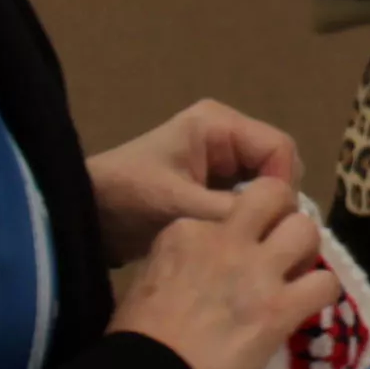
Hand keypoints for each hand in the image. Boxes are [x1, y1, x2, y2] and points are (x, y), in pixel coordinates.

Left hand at [88, 101, 301, 257]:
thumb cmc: (126, 198)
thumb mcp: (179, 206)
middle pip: (278, 166)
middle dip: (276, 202)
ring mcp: (219, 160)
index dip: (284, 186)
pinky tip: (240, 243)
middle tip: (265, 238)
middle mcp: (225, 136)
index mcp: (218, 124)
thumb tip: (279, 228)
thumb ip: (230, 214)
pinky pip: (247, 200)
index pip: (279, 149)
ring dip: (262, 214)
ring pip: (266, 186)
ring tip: (253, 243)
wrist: (84, 213)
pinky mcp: (212, 185)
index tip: (272, 224)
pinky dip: (248, 220)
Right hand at [108, 190, 339, 368]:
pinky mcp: (280, 307)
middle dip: (283, 213)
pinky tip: (311, 305)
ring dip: (308, 250)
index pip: (229, 209)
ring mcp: (256, 271)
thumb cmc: (138, 338)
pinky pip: (325, 283)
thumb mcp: (149, 279)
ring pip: (305, 229)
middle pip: (274, 195)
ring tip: (299, 272)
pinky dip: (324, 292)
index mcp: (186, 231)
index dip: (240, 231)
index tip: (237, 256)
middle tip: (281, 244)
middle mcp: (225, 239)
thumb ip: (183, 262)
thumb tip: (206, 272)